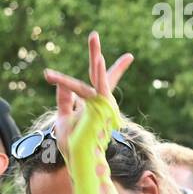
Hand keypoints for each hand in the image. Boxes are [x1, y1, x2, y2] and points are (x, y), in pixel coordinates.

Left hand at [43, 32, 132, 155]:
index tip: (129, 56)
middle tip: (93, 34)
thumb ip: (64, 100)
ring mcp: (103, 105)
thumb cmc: (73, 144)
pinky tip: (98, 60)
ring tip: (93, 38)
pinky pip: (94, 88)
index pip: (106, 83)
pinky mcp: (99, 108)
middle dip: (96, 53)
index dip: (116, 69)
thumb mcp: (64, 118)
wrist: (80, 159)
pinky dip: (98, 74)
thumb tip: (62, 84)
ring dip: (94, 56)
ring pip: (95, 78)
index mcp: (98, 104)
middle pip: (102, 74)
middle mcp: (104, 102)